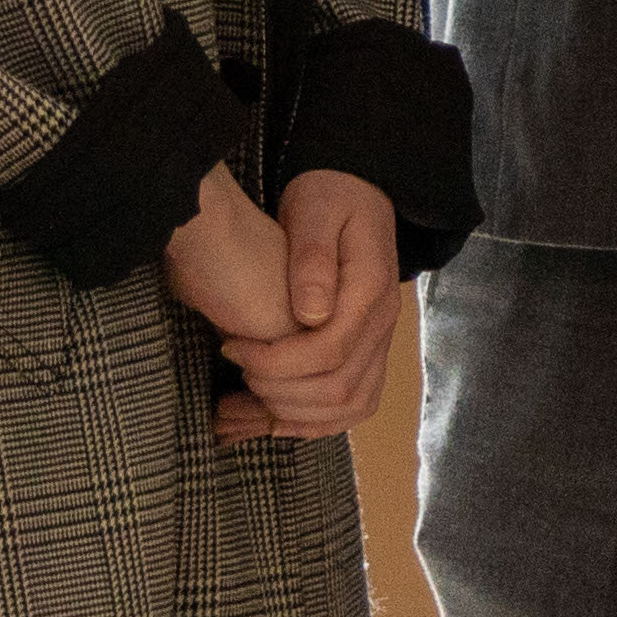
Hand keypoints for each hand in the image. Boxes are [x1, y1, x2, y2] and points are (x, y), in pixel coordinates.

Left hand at [207, 170, 406, 443]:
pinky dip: (312, 422)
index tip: (232, 346)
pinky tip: (271, 418)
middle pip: (339, 388)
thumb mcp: (316, 209)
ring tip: (245, 401)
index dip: (275, 361)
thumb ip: (312, 257)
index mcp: (371, 289)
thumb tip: (310, 315)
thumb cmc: (329, 198)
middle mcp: (384, 323)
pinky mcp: (370, 353)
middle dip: (277, 391)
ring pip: (349, 407)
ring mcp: (381, 342)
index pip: (329, 350)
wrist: (358, 194)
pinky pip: (353, 406)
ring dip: (293, 415)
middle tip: (235, 370)